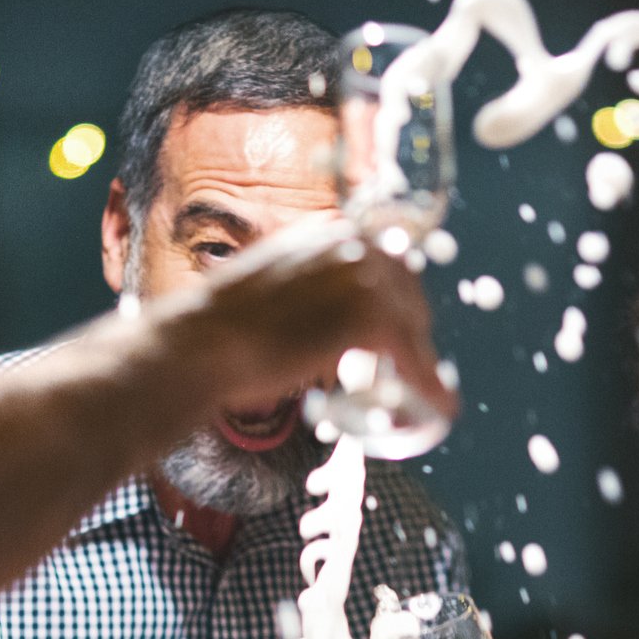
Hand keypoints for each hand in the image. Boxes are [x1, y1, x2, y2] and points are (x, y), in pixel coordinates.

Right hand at [154, 216, 454, 422]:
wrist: (201, 342)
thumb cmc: (221, 326)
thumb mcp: (270, 283)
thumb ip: (306, 286)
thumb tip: (326, 311)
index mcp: (329, 231)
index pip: (388, 262)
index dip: (398, 300)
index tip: (400, 330)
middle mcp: (352, 244)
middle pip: (408, 291)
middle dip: (414, 331)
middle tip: (409, 369)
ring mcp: (363, 278)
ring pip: (414, 325)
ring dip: (420, 361)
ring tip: (424, 395)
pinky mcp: (368, 319)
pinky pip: (413, 357)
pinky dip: (427, 385)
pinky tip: (437, 407)